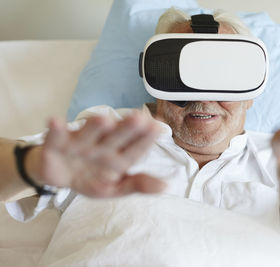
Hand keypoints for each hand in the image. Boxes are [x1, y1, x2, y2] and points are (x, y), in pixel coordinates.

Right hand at [29, 110, 164, 197]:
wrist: (61, 177)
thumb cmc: (92, 178)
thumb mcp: (115, 188)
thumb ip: (137, 185)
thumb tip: (165, 186)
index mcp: (119, 158)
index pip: (135, 149)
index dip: (145, 140)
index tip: (157, 128)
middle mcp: (102, 146)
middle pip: (115, 137)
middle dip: (126, 129)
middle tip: (138, 118)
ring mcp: (80, 144)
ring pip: (88, 134)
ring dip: (94, 127)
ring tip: (103, 120)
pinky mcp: (57, 144)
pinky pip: (56, 136)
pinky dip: (56, 129)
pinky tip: (55, 121)